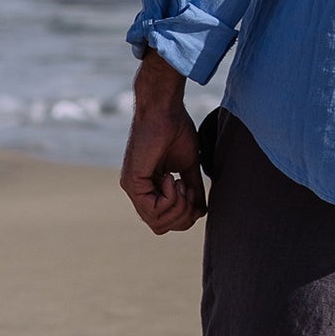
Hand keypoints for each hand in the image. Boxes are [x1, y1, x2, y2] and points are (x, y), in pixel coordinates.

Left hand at [118, 50, 205, 232]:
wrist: (164, 109)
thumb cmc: (176, 129)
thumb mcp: (189, 166)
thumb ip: (193, 189)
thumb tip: (201, 212)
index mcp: (149, 188)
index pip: (165, 221)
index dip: (185, 214)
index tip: (192, 189)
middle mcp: (138, 192)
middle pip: (161, 227)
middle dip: (184, 215)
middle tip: (189, 188)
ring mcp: (133, 188)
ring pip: (157, 222)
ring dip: (179, 206)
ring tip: (182, 182)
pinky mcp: (132, 182)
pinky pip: (153, 209)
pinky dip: (170, 198)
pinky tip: (173, 177)